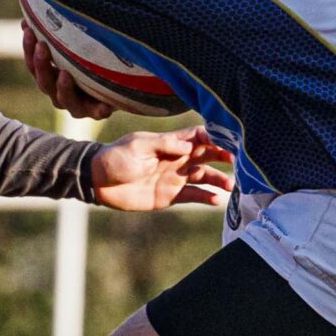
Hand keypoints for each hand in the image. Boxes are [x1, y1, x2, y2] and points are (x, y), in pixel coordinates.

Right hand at [23, 19, 115, 120]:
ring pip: (64, 100)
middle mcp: (59, 93)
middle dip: (41, 65)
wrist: (118, 82)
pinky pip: (97, 112)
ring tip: (65, 74)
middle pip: (44, 83)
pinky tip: (105, 105)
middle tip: (42, 46)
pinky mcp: (97, 112)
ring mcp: (78, 105)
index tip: (29, 31)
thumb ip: (57, 33)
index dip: (28, 49)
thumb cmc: (90, 58)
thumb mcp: (74, 44)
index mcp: (50, 77)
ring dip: (63, 88)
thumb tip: (33, 13)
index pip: (33, 65)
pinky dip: (99, 109)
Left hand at [89, 125, 234, 212]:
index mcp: (169, 143)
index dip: (214, 136)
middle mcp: (176, 159)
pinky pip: (192, 196)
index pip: (197, 136)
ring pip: (203, 176)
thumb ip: (163, 145)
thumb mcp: (137, 147)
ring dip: (218, 179)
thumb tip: (188, 145)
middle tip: (237, 162)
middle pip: (206, 155)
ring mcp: (174, 178)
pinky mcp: (170, 196)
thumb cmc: (115, 158)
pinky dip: (205, 197)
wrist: (98, 182)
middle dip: (223, 156)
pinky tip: (216, 200)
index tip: (230, 140)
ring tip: (230, 185)